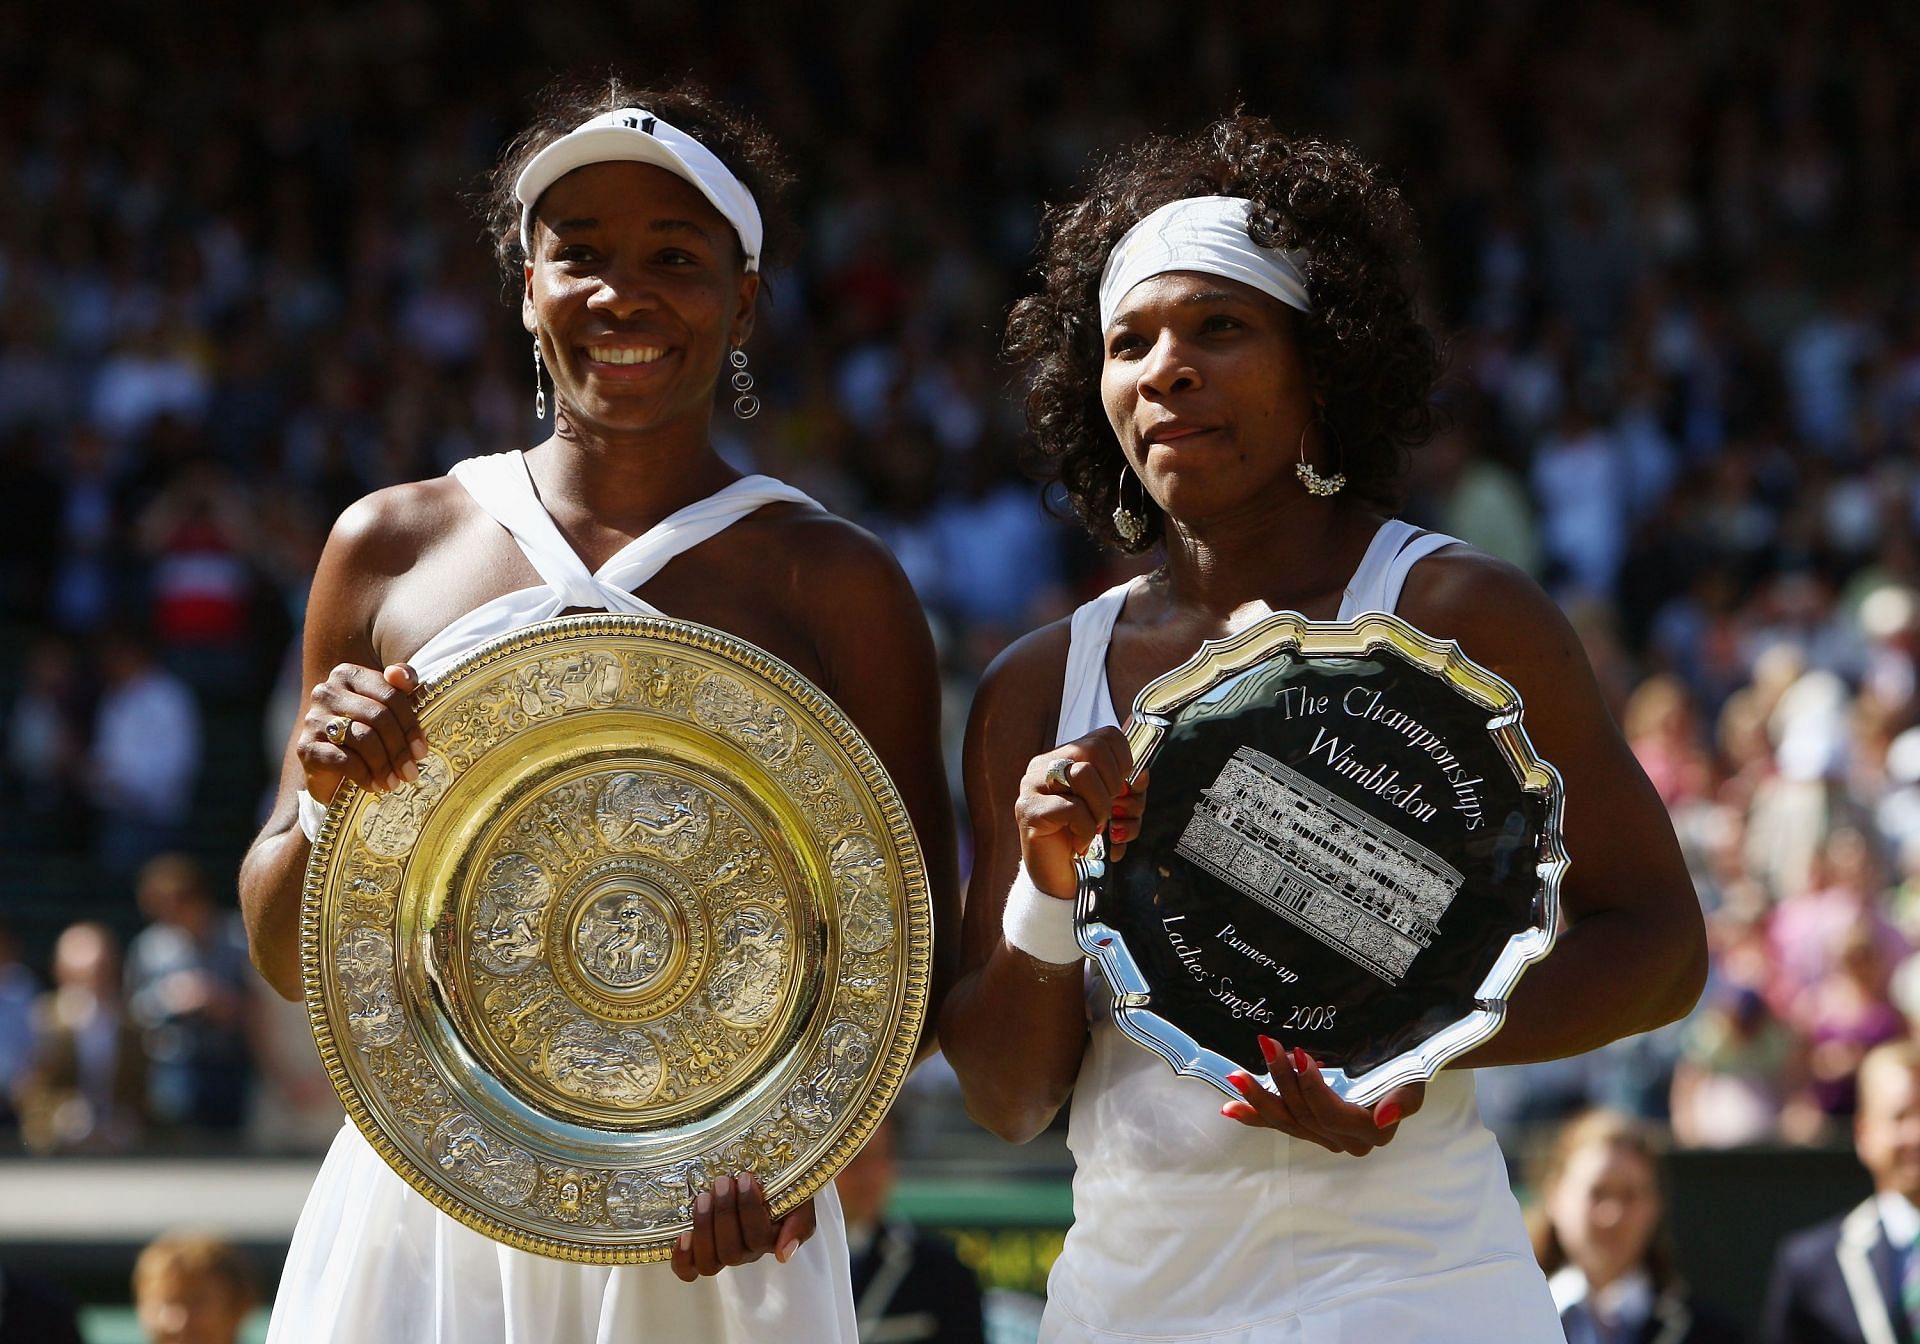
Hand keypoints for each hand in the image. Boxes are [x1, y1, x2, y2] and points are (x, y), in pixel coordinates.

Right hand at [298, 662, 427, 802]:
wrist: (331, 767)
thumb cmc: (367, 730)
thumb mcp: (388, 706)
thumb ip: (400, 684)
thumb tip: (402, 677)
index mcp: (349, 675)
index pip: (390, 695)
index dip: (410, 725)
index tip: (421, 751)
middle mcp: (327, 692)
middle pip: (378, 716)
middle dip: (399, 748)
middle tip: (411, 772)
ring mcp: (314, 719)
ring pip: (363, 737)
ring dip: (384, 765)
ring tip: (394, 782)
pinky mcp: (306, 747)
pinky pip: (343, 759)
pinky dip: (364, 775)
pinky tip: (374, 786)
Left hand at [670, 1174, 813, 1280]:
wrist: (763, 1175)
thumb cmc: (781, 1186)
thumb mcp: (799, 1198)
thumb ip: (800, 1224)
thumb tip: (783, 1255)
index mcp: (770, 1240)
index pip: (759, 1237)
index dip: (749, 1210)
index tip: (746, 1178)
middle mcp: (745, 1253)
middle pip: (732, 1252)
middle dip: (724, 1214)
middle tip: (723, 1182)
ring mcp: (720, 1254)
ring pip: (710, 1262)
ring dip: (704, 1229)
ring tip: (703, 1197)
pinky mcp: (697, 1252)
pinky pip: (688, 1270)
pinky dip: (683, 1258)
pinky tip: (682, 1235)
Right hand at [1015, 727, 1147, 898]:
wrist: (1060, 878)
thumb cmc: (1084, 838)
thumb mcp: (1111, 805)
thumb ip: (1124, 785)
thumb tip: (1140, 775)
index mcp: (1065, 757)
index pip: (1104, 736)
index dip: (1124, 762)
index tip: (1122, 789)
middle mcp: (1045, 765)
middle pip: (1094, 748)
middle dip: (1114, 783)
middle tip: (1109, 809)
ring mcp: (1033, 786)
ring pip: (1083, 774)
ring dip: (1101, 808)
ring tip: (1096, 827)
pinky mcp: (1029, 812)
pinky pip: (1072, 808)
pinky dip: (1086, 830)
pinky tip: (1081, 843)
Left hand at [1219, 1035, 1425, 1156]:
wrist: (1401, 1070)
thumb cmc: (1406, 1070)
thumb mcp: (1412, 1080)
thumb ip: (1403, 1100)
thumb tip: (1385, 1116)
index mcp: (1371, 1132)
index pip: (1331, 1114)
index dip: (1311, 1087)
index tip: (1298, 1054)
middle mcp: (1346, 1141)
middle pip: (1304, 1115)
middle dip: (1282, 1079)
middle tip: (1267, 1044)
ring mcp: (1325, 1137)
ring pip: (1287, 1122)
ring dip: (1259, 1098)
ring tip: (1236, 1075)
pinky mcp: (1309, 1128)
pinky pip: (1280, 1125)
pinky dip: (1254, 1116)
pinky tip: (1231, 1108)